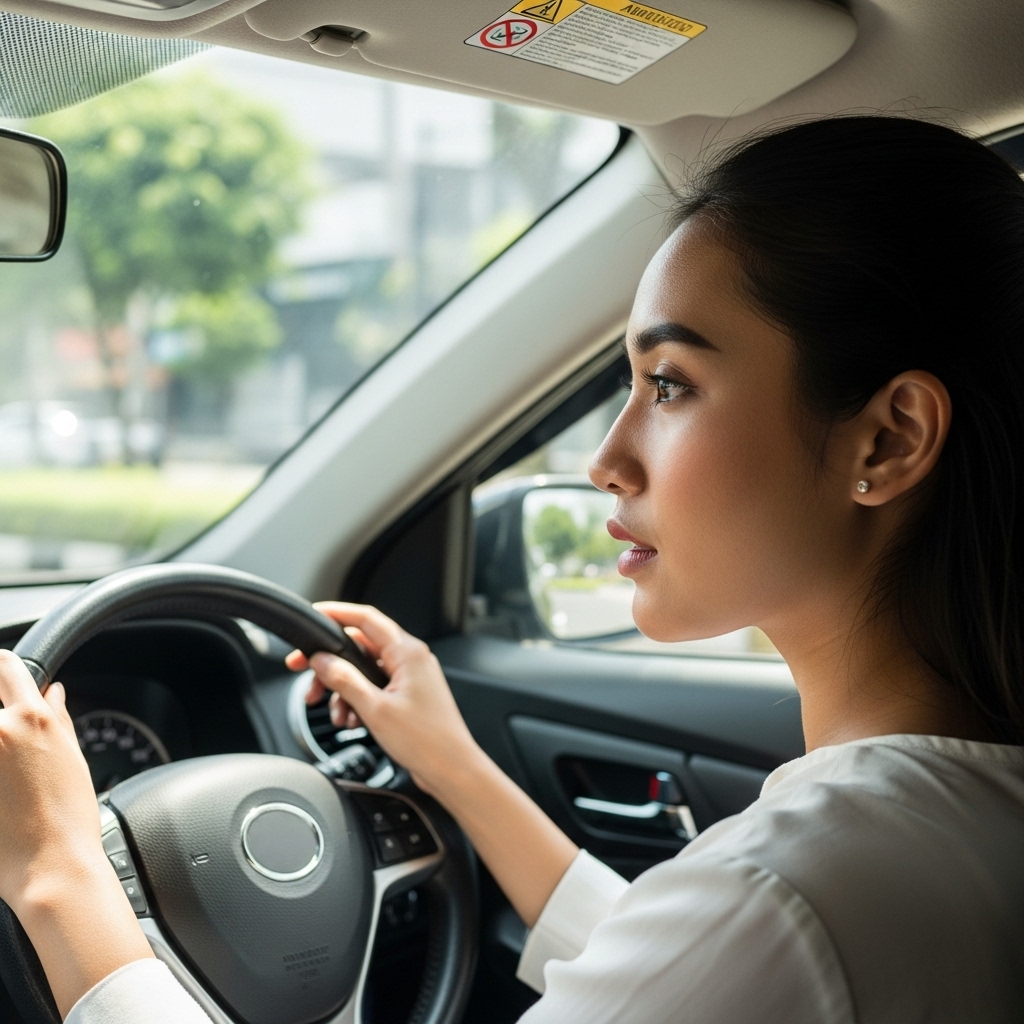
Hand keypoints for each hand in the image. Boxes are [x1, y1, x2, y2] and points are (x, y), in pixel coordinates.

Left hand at [0, 650, 153, 1016]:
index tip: (0, 677)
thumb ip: (56, 718)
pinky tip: (4, 792)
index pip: (6, 665)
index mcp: (32, 718)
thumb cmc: (69, 819)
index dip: (1, 667)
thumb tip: (52, 692)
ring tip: (10, 780)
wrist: (50, 868)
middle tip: (9, 747)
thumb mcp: (71, 759)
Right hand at [286, 603, 482, 796]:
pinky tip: (350, 721)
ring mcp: (411, 677)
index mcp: (408, 653)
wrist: (451, 770)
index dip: (337, 613)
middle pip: (360, 648)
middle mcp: (411, 659)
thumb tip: (322, 660)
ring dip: (343, 689)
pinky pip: (375, 688)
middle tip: (304, 673)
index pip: (366, 619)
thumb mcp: (375, 710)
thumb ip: (344, 680)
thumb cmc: (427, 741)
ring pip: (365, 671)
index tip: (314, 615)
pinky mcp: (409, 696)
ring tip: (333, 712)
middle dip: (331, 663)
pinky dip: (358, 701)